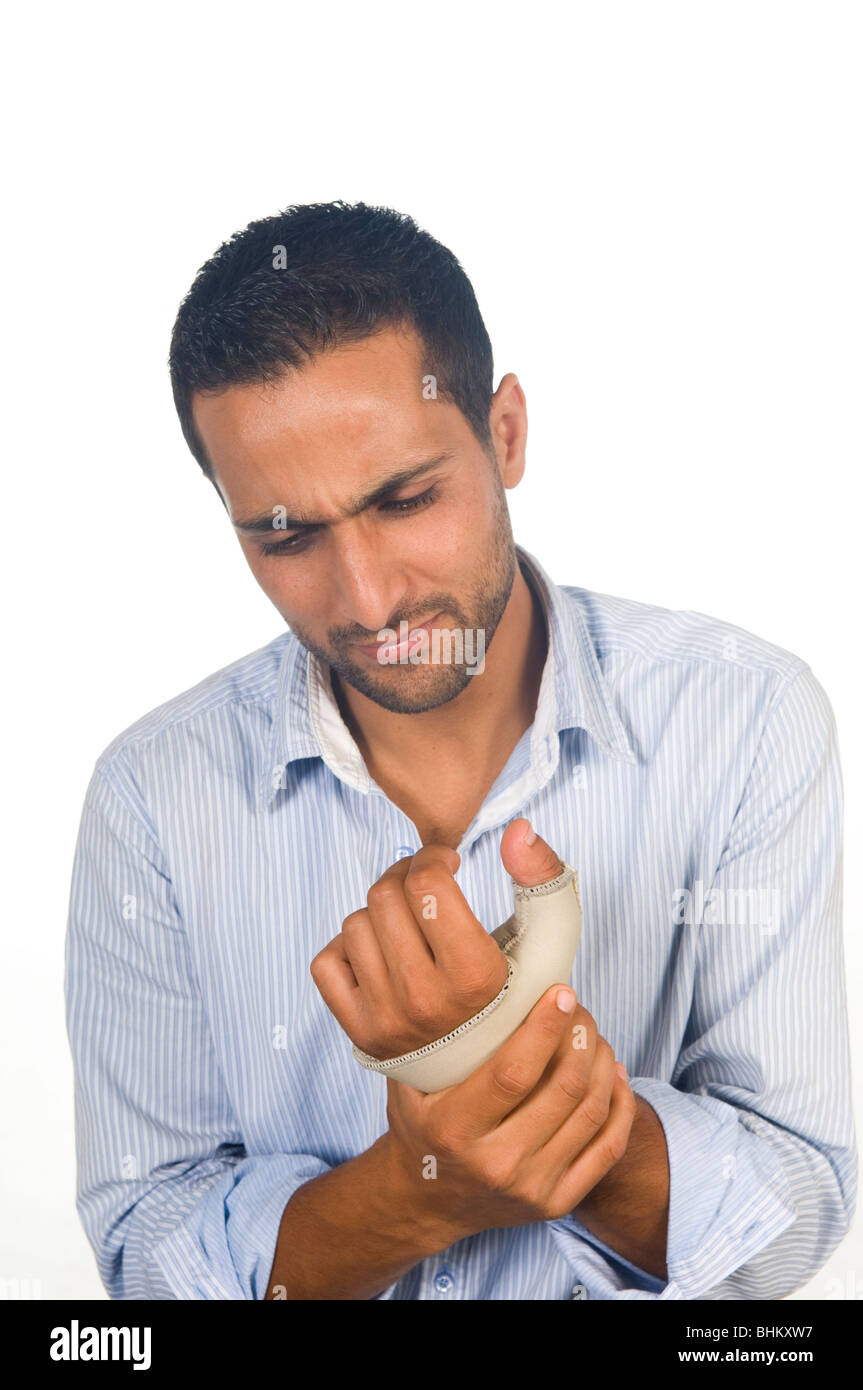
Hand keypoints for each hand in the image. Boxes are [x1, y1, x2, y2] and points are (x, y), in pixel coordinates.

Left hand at [310, 819, 565, 1059]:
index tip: (447, 865)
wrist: (491, 1070)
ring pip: (355, 923)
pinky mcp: (359, 1033)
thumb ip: (543, 876)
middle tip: (425, 887)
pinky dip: (348, 948)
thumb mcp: (549, 937)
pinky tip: (381, 953)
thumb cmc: (519, 993)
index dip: (433, 857)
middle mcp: (426, 1002)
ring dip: (380, 913)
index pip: (427, 884)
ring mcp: (387, 1021)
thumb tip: (518, 828)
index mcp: (475, 977)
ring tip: (409, 924)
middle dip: (405, 877)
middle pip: (386, 896)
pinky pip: (327, 962)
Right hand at [383, 981, 635, 1242]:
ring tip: (594, 1034)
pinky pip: (608, 1148)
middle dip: (581, 1037)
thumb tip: (476, 978)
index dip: (545, 1028)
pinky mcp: (557, 1202)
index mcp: (454, 1130)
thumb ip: (436, 1042)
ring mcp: (531, 1188)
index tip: (561, 993)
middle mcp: (496, 1163)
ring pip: (590, 1112)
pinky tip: (614, 1072)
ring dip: (601, 1062)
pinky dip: (620, 1103)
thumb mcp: (409, 1085)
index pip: (513, 1073)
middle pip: (562, 1089)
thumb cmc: (420, 1126)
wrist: (425, 1202)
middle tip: (580, 1008)